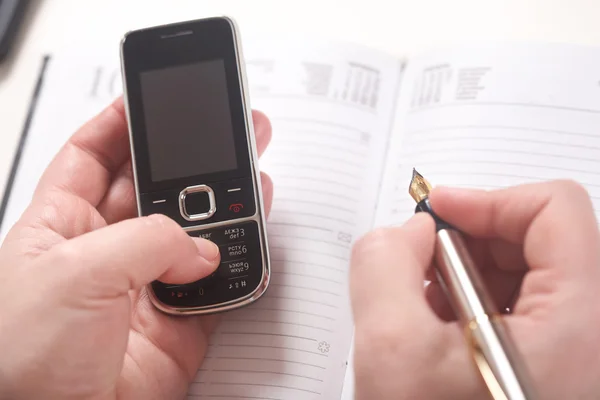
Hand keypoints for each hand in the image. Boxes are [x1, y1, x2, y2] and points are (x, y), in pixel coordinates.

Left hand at [0, 97, 272, 399]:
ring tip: (251, 175)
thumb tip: (200, 245)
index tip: (152, 99)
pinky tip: (252, 236)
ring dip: (222, 207)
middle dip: (187, 160)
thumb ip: (147, 241)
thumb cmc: (20, 362)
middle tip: (224, 132)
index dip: (120, 124)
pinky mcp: (176, 325)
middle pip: (152, 189)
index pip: (90, 156)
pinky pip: (216, 285)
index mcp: (60, 225)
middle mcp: (104, 252)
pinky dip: (238, 264)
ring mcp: (142, 287)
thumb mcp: (74, 272)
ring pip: (191, 234)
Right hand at [349, 180, 599, 398]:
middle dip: (467, 242)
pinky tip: (438, 333)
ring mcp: (575, 355)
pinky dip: (472, 305)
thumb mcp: (390, 351)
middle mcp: (591, 337)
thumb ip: (384, 263)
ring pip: (525, 275)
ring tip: (423, 307)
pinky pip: (518, 311)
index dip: (487, 199)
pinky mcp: (554, 368)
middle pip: (539, 240)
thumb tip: (408, 233)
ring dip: (465, 275)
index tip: (434, 214)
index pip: (553, 210)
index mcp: (582, 325)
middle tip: (418, 264)